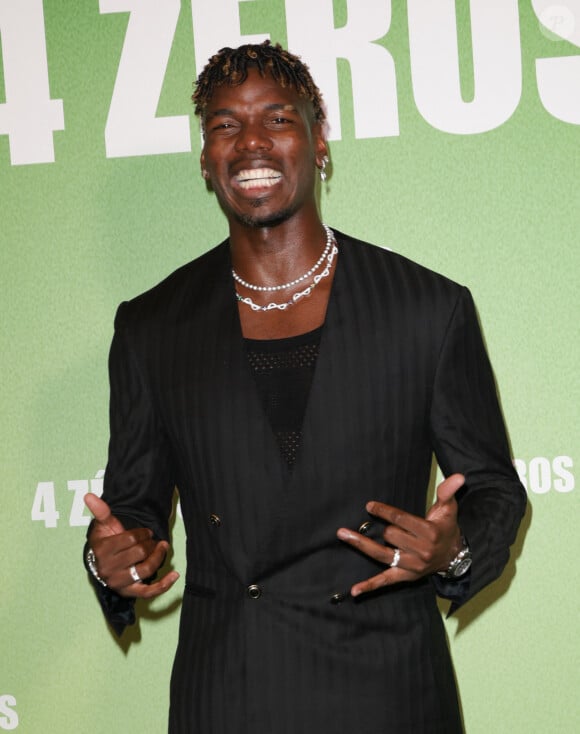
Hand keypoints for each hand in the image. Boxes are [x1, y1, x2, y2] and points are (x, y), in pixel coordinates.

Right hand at [84, 493, 178, 597]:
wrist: (101, 565)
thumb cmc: (105, 542)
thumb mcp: (103, 525)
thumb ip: (101, 511)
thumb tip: (88, 495)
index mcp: (103, 550)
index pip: (131, 539)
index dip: (143, 533)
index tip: (147, 532)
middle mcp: (109, 569)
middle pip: (140, 553)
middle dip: (150, 544)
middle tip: (153, 540)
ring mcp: (118, 582)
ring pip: (145, 570)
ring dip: (158, 557)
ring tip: (162, 547)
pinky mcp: (128, 592)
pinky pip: (148, 592)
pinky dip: (163, 585)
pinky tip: (175, 575)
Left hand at [336, 474, 464, 596]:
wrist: (454, 555)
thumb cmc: (446, 527)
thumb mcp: (448, 508)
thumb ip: (448, 491)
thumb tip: (458, 476)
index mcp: (429, 533)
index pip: (400, 520)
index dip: (383, 511)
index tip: (369, 506)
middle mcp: (421, 551)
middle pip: (390, 535)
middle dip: (386, 528)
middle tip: (388, 526)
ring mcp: (412, 566)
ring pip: (382, 554)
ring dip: (361, 544)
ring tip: (342, 534)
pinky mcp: (406, 577)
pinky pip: (385, 581)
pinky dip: (370, 586)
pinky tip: (354, 590)